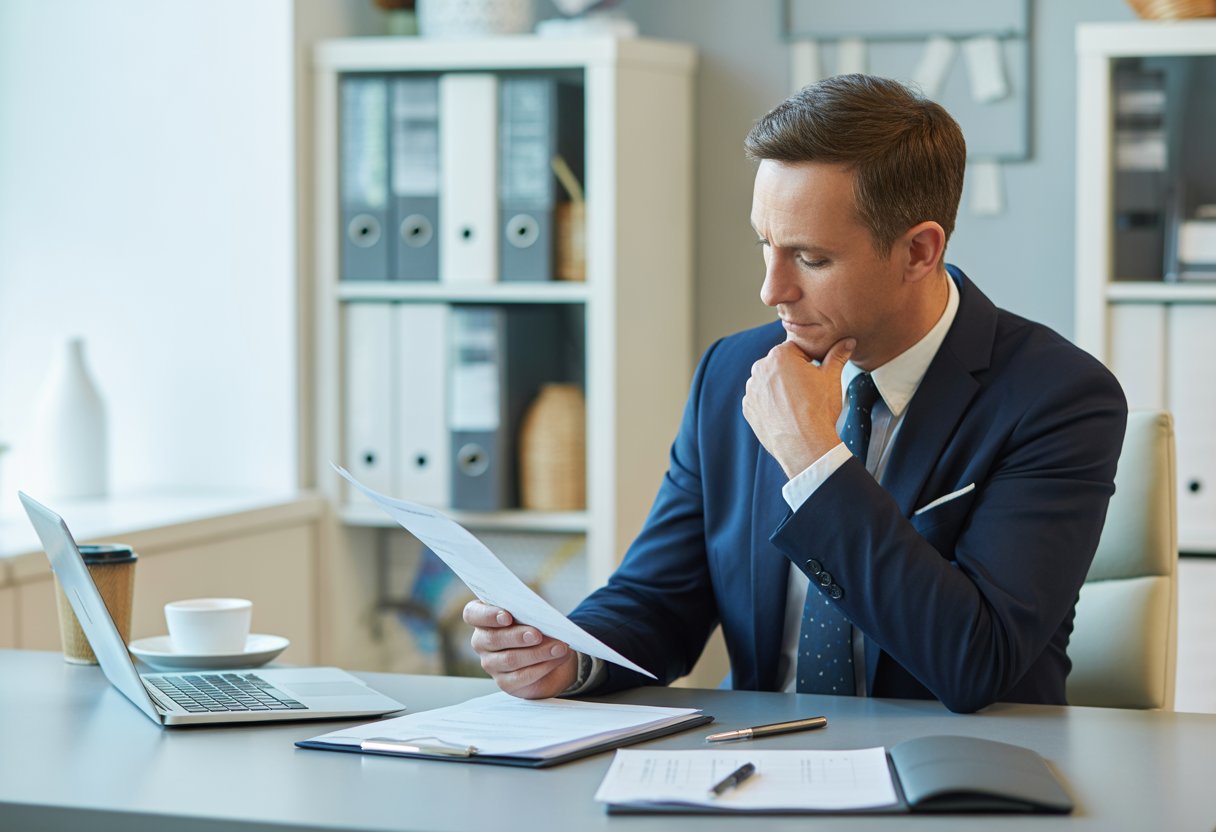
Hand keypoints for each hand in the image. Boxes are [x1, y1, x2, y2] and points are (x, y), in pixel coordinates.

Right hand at [463, 600, 576, 698]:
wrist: (550, 653)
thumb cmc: (536, 625)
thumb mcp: (533, 614)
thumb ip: (530, 612)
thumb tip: (542, 616)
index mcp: (482, 618)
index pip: (472, 614)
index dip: (487, 615)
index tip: (507, 616)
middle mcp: (481, 641)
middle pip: (493, 639)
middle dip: (517, 636)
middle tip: (537, 635)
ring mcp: (490, 664)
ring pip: (510, 659)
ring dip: (537, 653)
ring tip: (559, 647)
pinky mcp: (505, 682)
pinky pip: (522, 676)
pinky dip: (543, 666)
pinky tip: (557, 658)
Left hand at [742, 337, 854, 477]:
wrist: (804, 445)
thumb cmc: (818, 411)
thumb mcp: (831, 379)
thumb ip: (837, 355)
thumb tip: (847, 342)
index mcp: (780, 355)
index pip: (796, 349)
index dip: (809, 361)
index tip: (816, 374)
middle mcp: (760, 369)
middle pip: (780, 364)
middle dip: (792, 373)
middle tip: (807, 391)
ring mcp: (751, 389)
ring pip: (769, 382)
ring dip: (779, 388)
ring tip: (796, 404)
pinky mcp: (748, 408)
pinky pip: (760, 399)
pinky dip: (770, 404)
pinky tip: (785, 413)